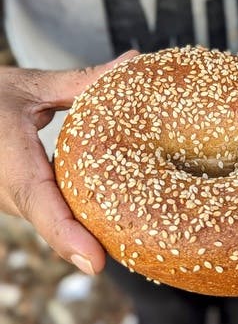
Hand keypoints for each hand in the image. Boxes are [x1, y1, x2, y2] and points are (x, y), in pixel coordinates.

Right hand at [0, 51, 137, 273]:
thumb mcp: (35, 85)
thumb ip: (83, 80)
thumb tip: (133, 60)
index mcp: (8, 156)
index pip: (38, 199)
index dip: (65, 233)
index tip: (95, 263)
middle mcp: (4, 187)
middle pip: (53, 220)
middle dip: (92, 239)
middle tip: (138, 251)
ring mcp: (8, 198)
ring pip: (52, 221)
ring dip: (86, 230)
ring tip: (132, 241)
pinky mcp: (18, 200)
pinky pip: (50, 214)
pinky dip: (76, 218)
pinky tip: (109, 218)